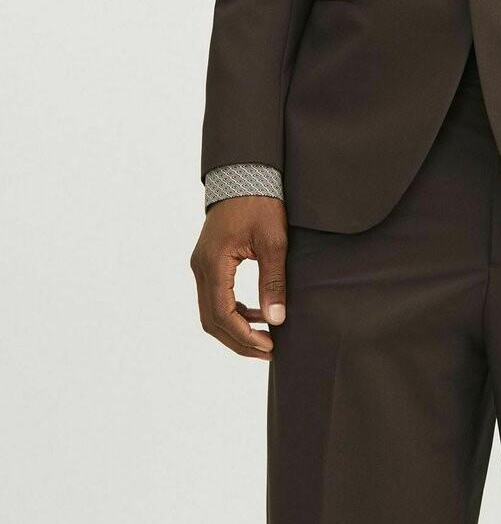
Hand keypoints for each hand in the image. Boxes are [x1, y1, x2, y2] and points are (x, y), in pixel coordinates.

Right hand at [190, 196, 288, 357]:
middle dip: (238, 340)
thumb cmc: (260, 203)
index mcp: (213, 263)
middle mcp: (200, 267)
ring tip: (264, 337)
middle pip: (211, 319)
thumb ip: (273, 282)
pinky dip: (232, 311)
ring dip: (234, 328)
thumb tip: (276, 319)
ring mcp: (201, 265)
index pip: (222, 313)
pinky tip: (255, 313)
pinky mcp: (208, 261)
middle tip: (268, 350)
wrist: (244, 174)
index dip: (244, 337)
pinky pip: (214, 296)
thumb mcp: (273, 241)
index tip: (269, 346)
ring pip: (210, 310)